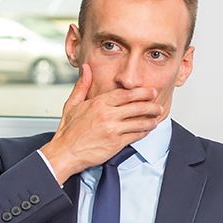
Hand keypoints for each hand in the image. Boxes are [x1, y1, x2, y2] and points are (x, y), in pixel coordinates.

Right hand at [41, 64, 161, 183]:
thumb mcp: (72, 105)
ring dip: (151, 119)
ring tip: (156, 118)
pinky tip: (147, 130)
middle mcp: (107, 115)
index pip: (126, 94)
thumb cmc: (68, 132)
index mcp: (98, 103)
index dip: (141, 92)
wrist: (65, 153)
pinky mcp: (116, 143)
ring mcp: (113, 129)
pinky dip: (144, 132)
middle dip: (151, 105)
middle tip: (158, 105)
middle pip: (137, 106)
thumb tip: (86, 69)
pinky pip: (135, 135)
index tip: (150, 92)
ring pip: (139, 121)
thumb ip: (82, 86)